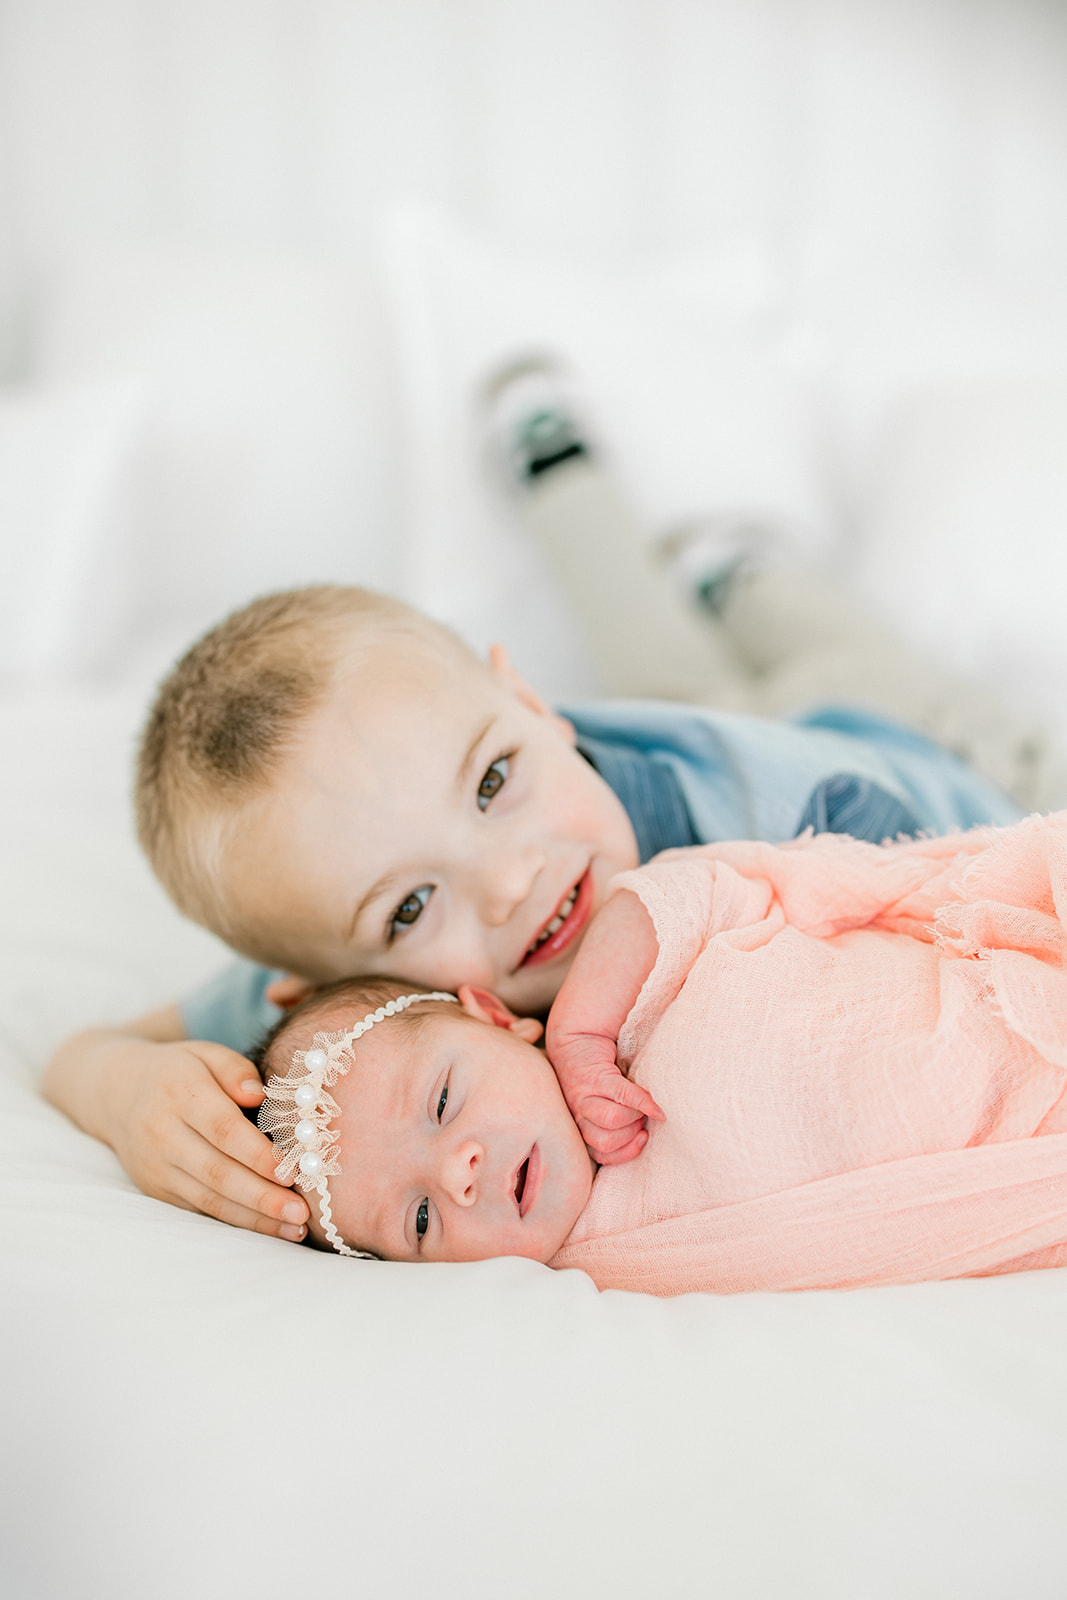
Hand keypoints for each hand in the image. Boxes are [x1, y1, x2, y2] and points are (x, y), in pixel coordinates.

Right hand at [87, 1035, 308, 1237]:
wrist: (115, 1094)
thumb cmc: (178, 1070)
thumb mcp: (206, 1053)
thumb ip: (235, 1069)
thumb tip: (258, 1095)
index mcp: (180, 1093)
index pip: (222, 1129)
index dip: (258, 1154)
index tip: (293, 1171)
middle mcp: (163, 1134)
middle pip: (217, 1172)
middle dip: (262, 1197)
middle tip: (301, 1212)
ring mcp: (157, 1168)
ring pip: (209, 1200)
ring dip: (254, 1218)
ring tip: (295, 1229)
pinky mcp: (157, 1191)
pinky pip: (200, 1211)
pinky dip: (237, 1222)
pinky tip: (270, 1228)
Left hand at [548, 1029, 663, 1166]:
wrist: (578, 1035)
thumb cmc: (599, 1070)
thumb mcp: (603, 1100)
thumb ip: (620, 1119)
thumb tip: (651, 1133)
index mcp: (582, 1123)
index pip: (601, 1154)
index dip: (625, 1152)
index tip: (643, 1138)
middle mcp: (580, 1112)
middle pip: (605, 1142)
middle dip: (630, 1135)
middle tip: (641, 1120)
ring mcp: (584, 1095)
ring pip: (611, 1121)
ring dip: (634, 1117)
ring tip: (643, 1106)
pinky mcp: (596, 1076)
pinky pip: (622, 1095)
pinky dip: (643, 1103)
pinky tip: (656, 1107)